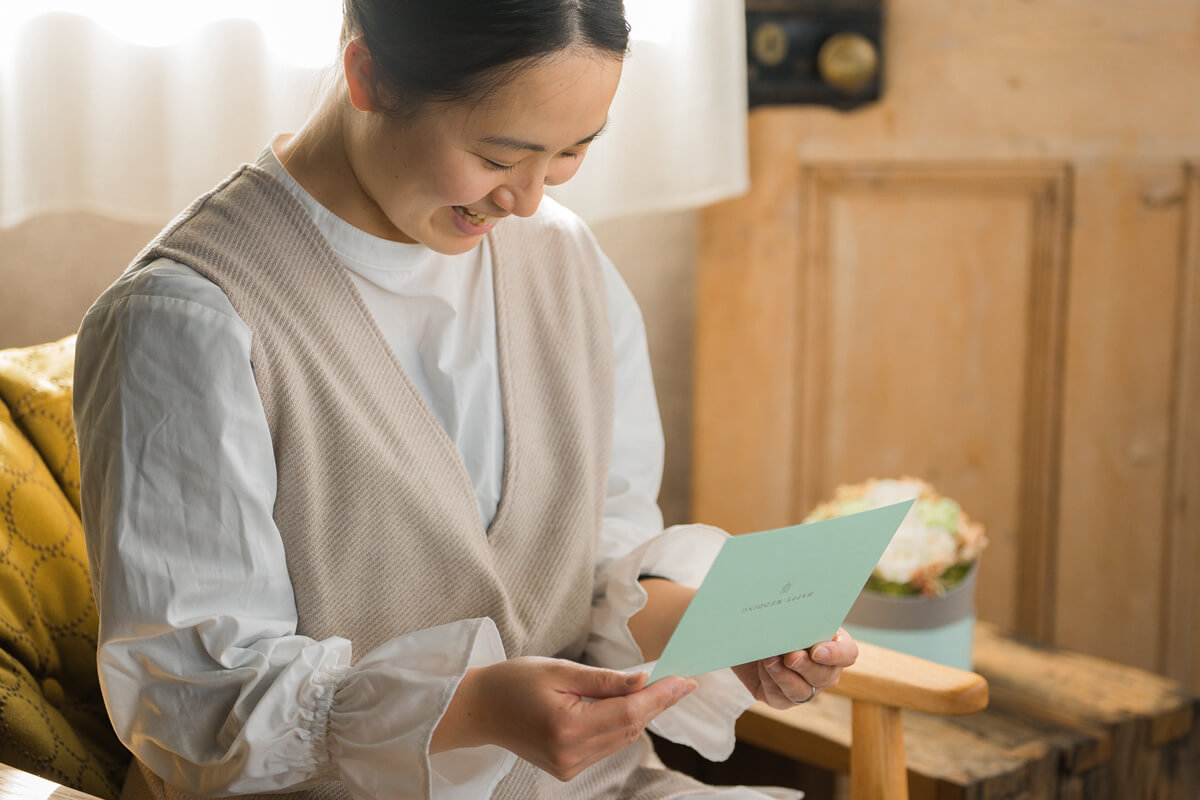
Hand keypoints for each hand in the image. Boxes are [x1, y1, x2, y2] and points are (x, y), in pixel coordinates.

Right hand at [433, 657, 696, 780]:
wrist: (478, 709)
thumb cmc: (514, 682)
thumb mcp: (559, 670)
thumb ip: (604, 680)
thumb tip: (643, 681)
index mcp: (567, 728)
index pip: (629, 713)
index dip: (661, 696)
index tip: (684, 680)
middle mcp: (570, 755)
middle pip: (630, 727)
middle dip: (658, 703)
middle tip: (681, 681)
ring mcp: (569, 766)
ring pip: (622, 738)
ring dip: (642, 714)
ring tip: (662, 689)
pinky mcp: (567, 769)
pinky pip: (607, 745)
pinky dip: (622, 724)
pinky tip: (628, 705)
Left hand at [731, 628, 858, 708]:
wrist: (747, 637)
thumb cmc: (773, 620)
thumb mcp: (785, 614)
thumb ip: (794, 617)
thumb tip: (791, 616)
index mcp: (833, 644)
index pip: (848, 653)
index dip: (836, 654)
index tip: (817, 650)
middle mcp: (824, 670)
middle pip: (826, 675)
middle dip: (807, 666)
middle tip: (791, 655)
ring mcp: (806, 687)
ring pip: (804, 691)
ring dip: (786, 676)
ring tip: (770, 660)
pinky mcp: (782, 699)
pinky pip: (781, 696)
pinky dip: (771, 681)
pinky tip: (763, 667)